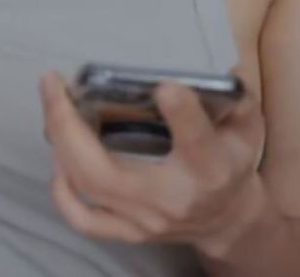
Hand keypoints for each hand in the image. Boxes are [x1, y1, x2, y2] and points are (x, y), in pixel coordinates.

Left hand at [37, 70, 266, 250]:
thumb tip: (221, 67)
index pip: (195, 142)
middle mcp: (172, 199)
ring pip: (87, 188)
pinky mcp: (128, 232)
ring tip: (52, 104)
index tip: (164, 87)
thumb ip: (236, 96)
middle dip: (68, 125)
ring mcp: (144, 220)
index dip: (181, 113)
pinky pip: (83, 219)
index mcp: (210, 167)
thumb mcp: (247, 126)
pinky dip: (62, 190)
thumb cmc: (232, 163)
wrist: (227, 219)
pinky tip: (57, 157)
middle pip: (106, 172)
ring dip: (59, 144)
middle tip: (53, 84)